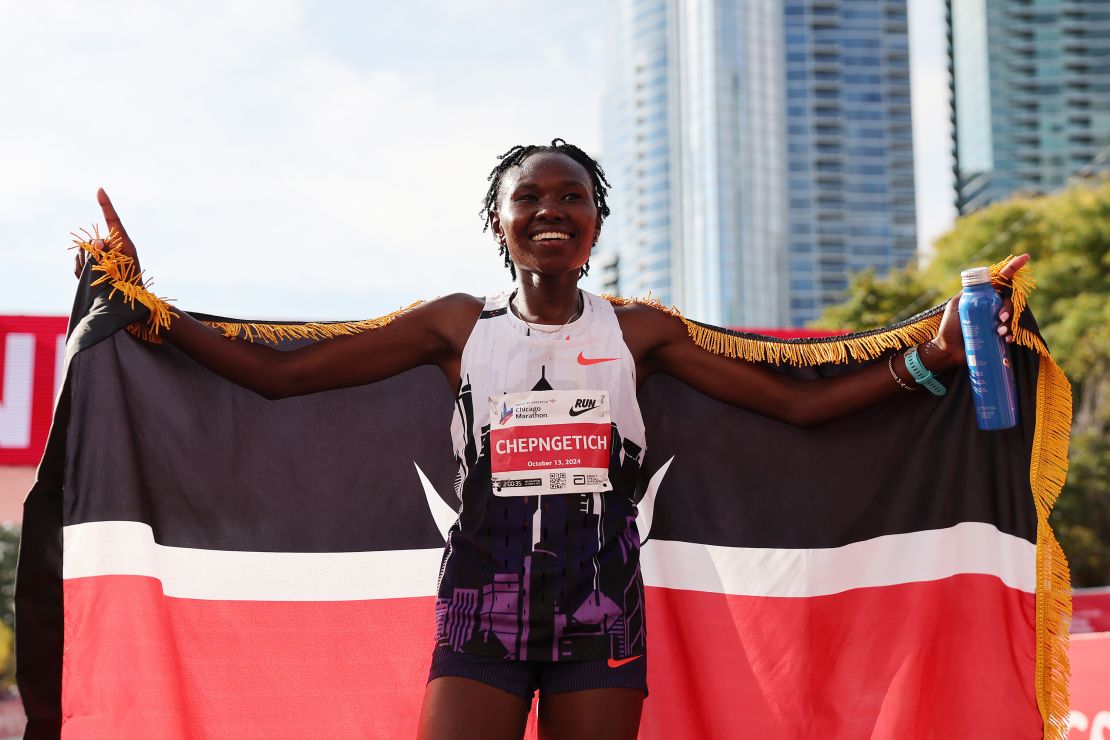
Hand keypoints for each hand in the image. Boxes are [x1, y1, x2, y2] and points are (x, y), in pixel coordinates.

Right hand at [74, 188, 140, 277]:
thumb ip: (110, 250)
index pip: (112, 219)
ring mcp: (97, 254)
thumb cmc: (131, 279)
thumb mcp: (124, 262)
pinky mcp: (88, 265)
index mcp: (121, 241)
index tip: (100, 189)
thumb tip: (95, 242)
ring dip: (88, 262)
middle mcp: (108, 245)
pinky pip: (77, 262)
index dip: (106, 204)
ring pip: (83, 250)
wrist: (128, 298)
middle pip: (92, 238)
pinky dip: (81, 270)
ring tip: (101, 276)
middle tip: (105, 265)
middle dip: (93, 250)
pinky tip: (90, 278)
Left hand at [929, 253, 1030, 367]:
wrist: (948, 349)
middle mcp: (993, 305)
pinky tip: (1006, 339)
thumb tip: (980, 280)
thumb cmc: (950, 326)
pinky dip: (1011, 334)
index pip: (1001, 279)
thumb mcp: (956, 305)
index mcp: (984, 295)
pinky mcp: (999, 334)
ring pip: (1013, 315)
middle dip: (1009, 308)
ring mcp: (997, 320)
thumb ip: (967, 292)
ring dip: (1010, 323)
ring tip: (999, 332)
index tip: (1025, 257)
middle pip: (1009, 299)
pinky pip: (1011, 331)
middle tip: (1001, 318)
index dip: (1013, 268)